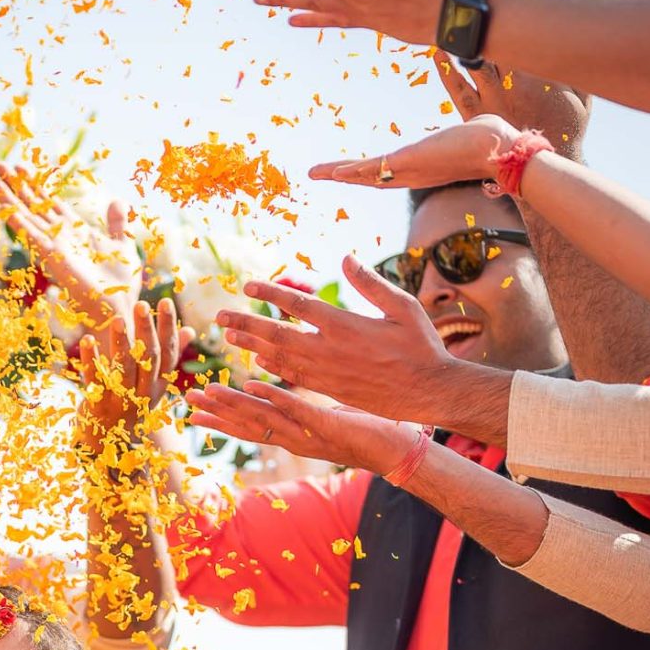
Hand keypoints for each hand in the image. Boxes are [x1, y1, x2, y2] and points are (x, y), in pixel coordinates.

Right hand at [0, 163, 141, 329]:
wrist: (118, 308)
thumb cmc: (121, 285)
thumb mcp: (123, 245)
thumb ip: (117, 224)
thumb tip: (118, 201)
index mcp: (75, 231)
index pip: (49, 202)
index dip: (35, 184)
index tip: (21, 167)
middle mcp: (60, 236)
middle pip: (32, 204)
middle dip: (15, 184)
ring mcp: (54, 246)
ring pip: (26, 216)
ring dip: (8, 197)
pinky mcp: (53, 257)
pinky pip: (32, 235)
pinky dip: (19, 221)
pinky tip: (5, 206)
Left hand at [77, 298, 190, 461]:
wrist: (108, 445)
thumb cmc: (132, 406)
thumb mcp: (153, 386)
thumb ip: (169, 358)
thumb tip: (190, 330)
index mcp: (158, 385)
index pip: (168, 354)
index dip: (168, 328)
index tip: (166, 301)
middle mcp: (143, 393)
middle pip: (149, 359)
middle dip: (146, 331)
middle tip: (141, 304)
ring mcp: (121, 401)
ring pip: (124, 370)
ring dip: (121, 343)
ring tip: (118, 319)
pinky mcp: (97, 405)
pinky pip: (94, 380)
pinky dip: (90, 359)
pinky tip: (87, 339)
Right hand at [188, 381, 420, 479]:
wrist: (402, 451)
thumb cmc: (369, 433)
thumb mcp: (329, 418)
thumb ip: (306, 407)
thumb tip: (291, 393)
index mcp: (294, 434)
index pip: (251, 427)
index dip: (222, 416)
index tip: (196, 405)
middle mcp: (296, 439)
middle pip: (248, 426)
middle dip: (216, 413)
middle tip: (187, 400)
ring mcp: (311, 435)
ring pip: (265, 419)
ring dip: (235, 405)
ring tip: (208, 391)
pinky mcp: (330, 427)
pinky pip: (299, 411)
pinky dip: (276, 399)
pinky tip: (255, 385)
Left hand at [212, 258, 455, 421]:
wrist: (428, 392)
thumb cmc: (421, 346)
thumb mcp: (403, 307)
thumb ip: (371, 284)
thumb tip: (345, 258)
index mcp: (345, 324)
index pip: (298, 305)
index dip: (270, 294)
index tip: (248, 286)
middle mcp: (329, 350)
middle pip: (277, 334)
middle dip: (247, 324)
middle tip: (220, 316)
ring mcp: (327, 373)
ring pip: (280, 358)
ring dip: (253, 346)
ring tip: (230, 336)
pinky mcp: (329, 389)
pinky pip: (293, 377)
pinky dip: (273, 368)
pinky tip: (258, 361)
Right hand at [309, 113, 516, 193]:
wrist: (499, 150)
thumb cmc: (490, 141)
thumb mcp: (466, 136)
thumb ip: (460, 135)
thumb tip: (472, 127)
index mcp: (420, 169)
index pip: (383, 172)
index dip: (362, 172)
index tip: (343, 170)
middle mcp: (411, 174)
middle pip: (368, 177)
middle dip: (341, 175)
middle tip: (315, 174)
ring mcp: (409, 170)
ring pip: (367, 174)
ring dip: (340, 173)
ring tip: (316, 172)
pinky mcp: (411, 162)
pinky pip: (377, 169)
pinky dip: (355, 171)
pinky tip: (338, 171)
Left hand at [433, 0, 590, 157]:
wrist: (543, 163)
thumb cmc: (567, 127)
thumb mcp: (582, 94)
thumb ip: (574, 67)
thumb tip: (574, 37)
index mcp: (538, 71)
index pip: (528, 28)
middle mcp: (512, 82)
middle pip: (499, 37)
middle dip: (491, 10)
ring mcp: (491, 99)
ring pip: (474, 59)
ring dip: (464, 36)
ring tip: (453, 14)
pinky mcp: (475, 116)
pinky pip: (458, 91)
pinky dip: (447, 72)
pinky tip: (438, 54)